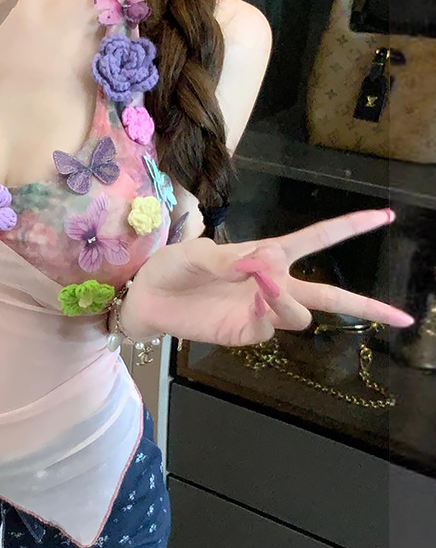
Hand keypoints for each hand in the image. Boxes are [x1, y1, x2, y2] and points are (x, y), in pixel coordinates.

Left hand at [122, 209, 413, 346]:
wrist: (145, 298)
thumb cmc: (170, 267)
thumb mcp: (194, 252)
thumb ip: (229, 258)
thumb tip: (268, 263)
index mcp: (265, 255)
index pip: (315, 239)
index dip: (348, 228)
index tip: (385, 216)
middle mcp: (270, 284)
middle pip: (328, 292)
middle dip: (365, 303)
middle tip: (403, 316)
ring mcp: (260, 310)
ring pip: (302, 312)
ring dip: (290, 298)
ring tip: (263, 284)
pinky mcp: (246, 331)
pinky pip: (273, 325)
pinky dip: (272, 310)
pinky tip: (255, 297)